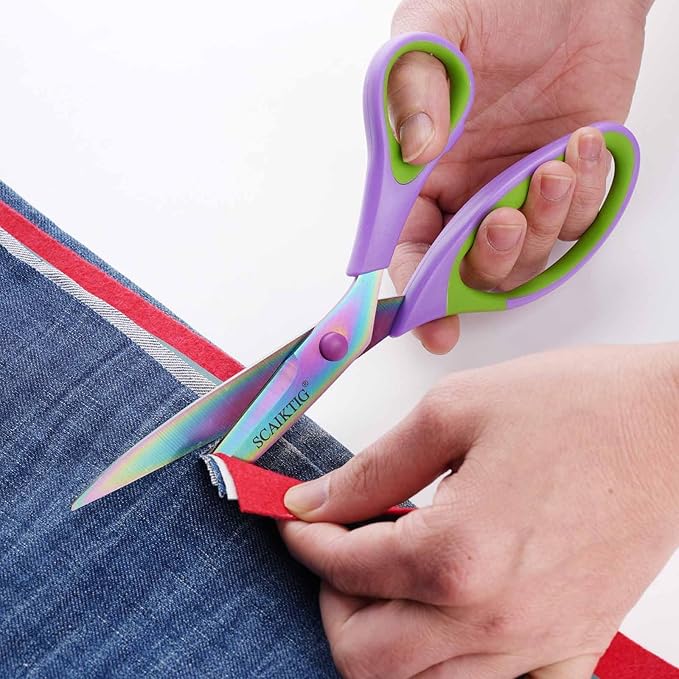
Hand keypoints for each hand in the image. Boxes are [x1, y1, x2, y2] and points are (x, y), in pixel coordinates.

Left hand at [280, 345, 678, 677]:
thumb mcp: (454, 411)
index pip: (346, 568)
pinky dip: (452, 671)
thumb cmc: (575, 406)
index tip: (297, 520)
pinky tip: (448, 623)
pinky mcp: (573, 646)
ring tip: (382, 579)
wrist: (670, 425)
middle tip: (333, 552)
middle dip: (331, 603)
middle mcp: (494, 618)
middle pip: (367, 657)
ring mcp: (537, 644)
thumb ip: (375, 466)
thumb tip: (315, 500)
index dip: (307, 540)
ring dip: (380, 638)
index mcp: (457, 554)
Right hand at [388, 0, 650, 352]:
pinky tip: (583, 144)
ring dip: (541, 225)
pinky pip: (580, 220)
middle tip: (502, 221)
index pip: (410, 245)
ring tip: (552, 167)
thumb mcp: (434, 29)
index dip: (413, 288)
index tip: (424, 319)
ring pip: (528, 255)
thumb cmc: (497, 1)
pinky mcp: (571, 180)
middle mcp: (470, 191)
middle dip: (488, 260)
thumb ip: (412, 87)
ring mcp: (521, 190)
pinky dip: (586, 195)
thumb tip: (415, 151)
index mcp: (424, 173)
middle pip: (470, 268)